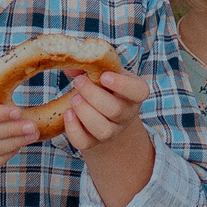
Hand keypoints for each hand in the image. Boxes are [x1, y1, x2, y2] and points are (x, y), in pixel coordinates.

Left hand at [65, 66, 156, 206]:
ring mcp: (113, 131)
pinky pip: (85, 143)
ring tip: (73, 98)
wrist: (100, 106)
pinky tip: (67, 114)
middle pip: (116, 111)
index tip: (104, 76)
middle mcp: (127, 114)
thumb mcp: (102, 69)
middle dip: (93, 95)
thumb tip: (72, 64)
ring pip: (104, 131)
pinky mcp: (95, 142)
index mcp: (134, 92)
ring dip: (85, 113)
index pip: (139, 92)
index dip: (122, 85)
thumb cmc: (102, 83)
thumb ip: (89, 63)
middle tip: (79, 82)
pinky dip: (73, 129)